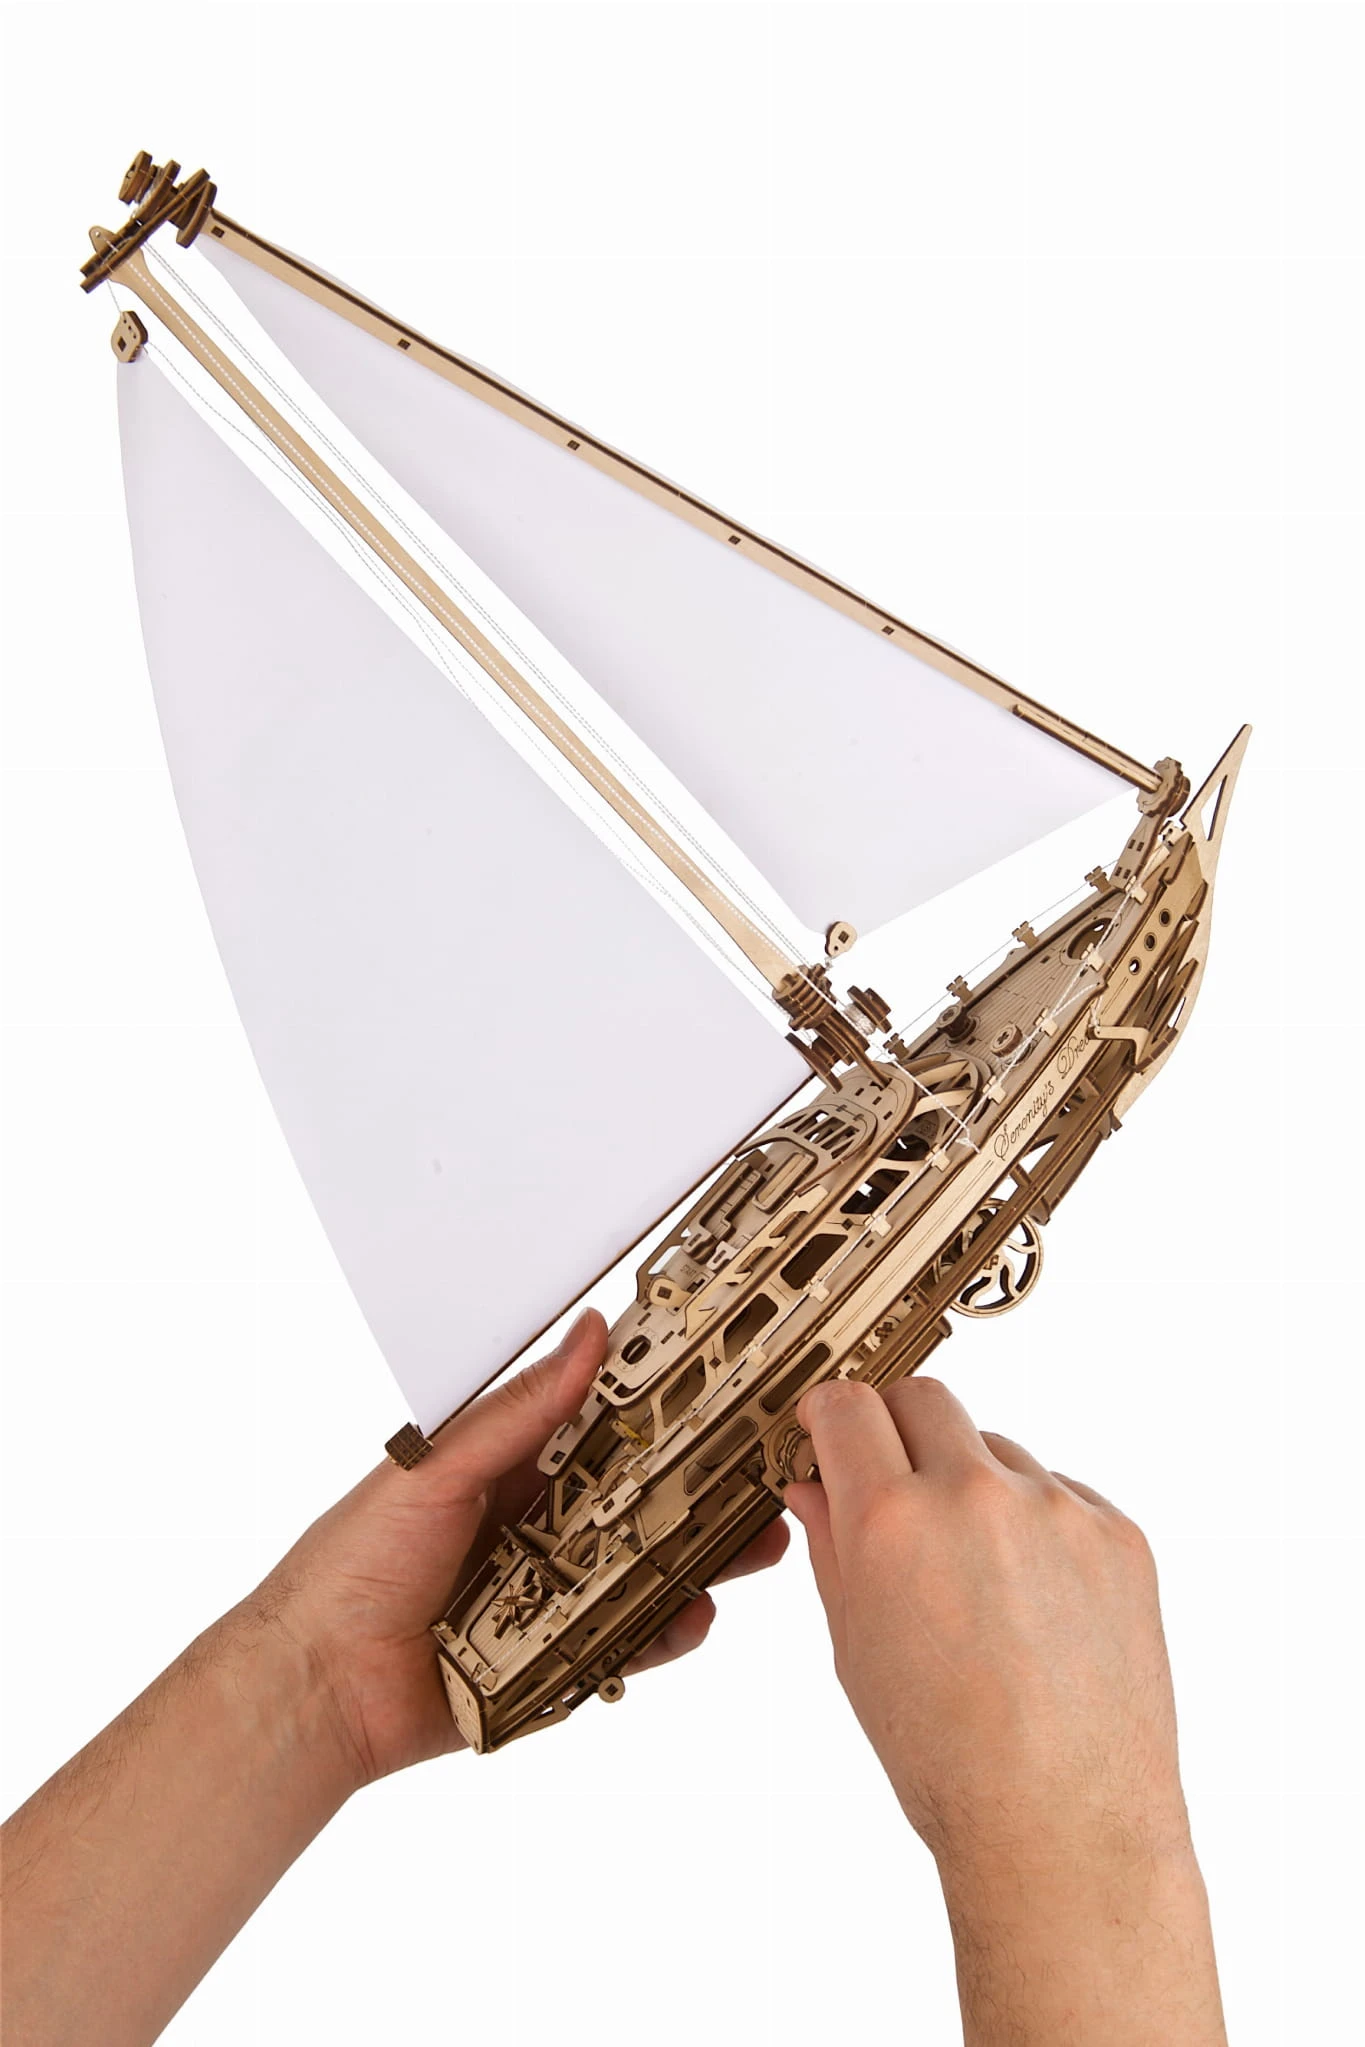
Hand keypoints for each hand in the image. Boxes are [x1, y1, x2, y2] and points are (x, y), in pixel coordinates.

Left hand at [243, 1309, 788, 1782]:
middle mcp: (536, 1529)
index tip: (715, 1386)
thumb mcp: (437, 1472)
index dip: (658, 1410)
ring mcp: (549, 1597)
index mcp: (508, 1470)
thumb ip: (516, 1415)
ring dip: (698, 1558)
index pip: (599, 1428)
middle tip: (759, 1473)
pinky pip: (625, 1644)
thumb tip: (585, 1338)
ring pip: (642, 1572)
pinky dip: (663, 1632)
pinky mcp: (554, 1661)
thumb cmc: (350, 1567)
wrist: (315, 1687)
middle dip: (699, 1489)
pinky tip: (693, 1615)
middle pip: (636, 1502)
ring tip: (753, 1545)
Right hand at [786, 1376, 1224, 2044]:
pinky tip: (1033, 1605)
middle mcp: (974, 1496)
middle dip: (896, 1429)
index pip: (847, 1405)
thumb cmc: (950, 1762)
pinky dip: (1037, 1528)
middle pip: (924, 1398)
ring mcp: (1056, 1511)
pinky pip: (1061, 1497)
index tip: (828, 1430)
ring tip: (976, 1582)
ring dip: (973, 1486)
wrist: (1064, 1827)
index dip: (828, 1416)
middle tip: (893, 1483)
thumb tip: (817, 1488)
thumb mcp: (856, 1651)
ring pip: (996, 1450)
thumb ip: (832, 1549)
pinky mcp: (1118, 1535)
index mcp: (892, 1522)